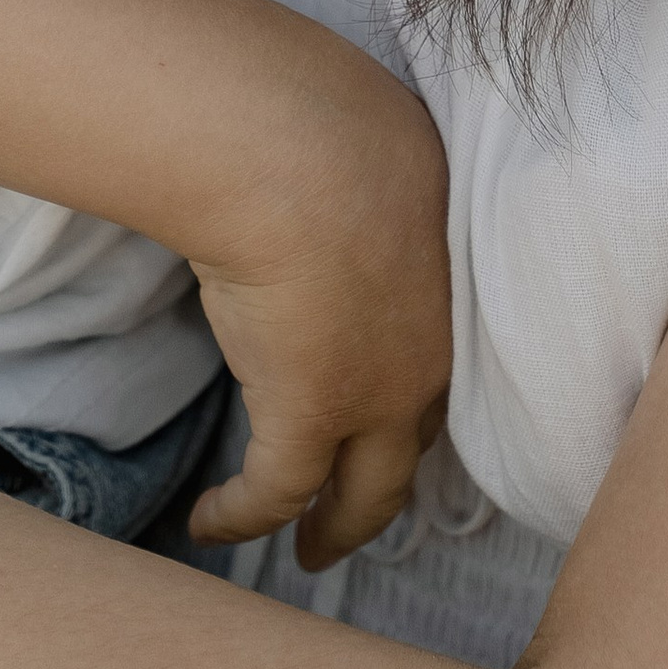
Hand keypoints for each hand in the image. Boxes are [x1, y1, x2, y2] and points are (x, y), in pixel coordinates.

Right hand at [184, 69, 451, 569]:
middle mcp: (432, 351)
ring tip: (307, 550)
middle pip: (420, 441)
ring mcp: (378, 394)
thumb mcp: (375, 140)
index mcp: (456, 281)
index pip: (445, 355)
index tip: (390, 405)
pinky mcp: (311, 418)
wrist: (298, 152)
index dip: (417, 389)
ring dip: (336, 524)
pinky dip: (245, 515)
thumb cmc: (332, 118)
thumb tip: (330, 149)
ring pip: (367, 490)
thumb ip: (367, 171)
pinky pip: (278, 492)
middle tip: (361, 512)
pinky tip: (211, 524)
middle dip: (391, 481)